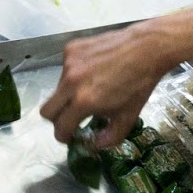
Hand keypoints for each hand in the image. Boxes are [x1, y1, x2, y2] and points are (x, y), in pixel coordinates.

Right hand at [41, 21, 176, 146]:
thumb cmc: (139, 83)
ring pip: (57, 88)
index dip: (64, 136)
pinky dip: (75, 73)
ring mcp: (68, 64)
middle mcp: (71, 82)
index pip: (60, 127)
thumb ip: (110, 137)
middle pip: (46, 111)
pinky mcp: (70, 49)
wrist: (147, 47)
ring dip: (69, 92)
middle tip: (71, 116)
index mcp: (84, 101)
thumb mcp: (129, 116)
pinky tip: (93, 69)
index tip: (70, 135)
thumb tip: (93, 145)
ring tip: (91, 85)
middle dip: (57, 118)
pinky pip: (64, 68)